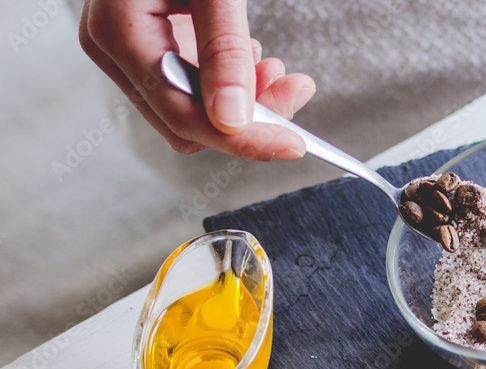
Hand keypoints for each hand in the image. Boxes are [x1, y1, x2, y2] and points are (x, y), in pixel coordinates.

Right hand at [79, 0, 315, 159]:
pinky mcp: (150, 44)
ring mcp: (129, 50)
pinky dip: (231, 83)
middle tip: (295, 92)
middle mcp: (115, 50)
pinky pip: (191, 84)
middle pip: (187, 124)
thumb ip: (225, 49)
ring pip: (192, 109)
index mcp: (118, 33)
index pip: (183, 117)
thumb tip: (234, 118)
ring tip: (281, 74)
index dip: (243, 139)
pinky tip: (257, 61)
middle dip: (248, 120)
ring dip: (244, 103)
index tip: (293, 143)